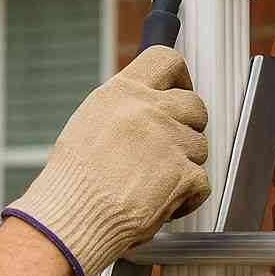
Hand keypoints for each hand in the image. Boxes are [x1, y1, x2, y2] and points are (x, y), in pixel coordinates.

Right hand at [2, 46, 209, 275]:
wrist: (72, 216)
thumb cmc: (73, 179)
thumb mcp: (91, 122)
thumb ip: (126, 107)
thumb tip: (153, 103)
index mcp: (122, 92)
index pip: (166, 59)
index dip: (180, 76)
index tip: (179, 90)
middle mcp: (148, 110)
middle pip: (195, 105)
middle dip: (188, 127)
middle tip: (169, 148)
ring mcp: (169, 140)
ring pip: (199, 147)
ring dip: (184, 165)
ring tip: (152, 183)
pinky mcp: (183, 174)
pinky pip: (201, 182)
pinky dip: (187, 197)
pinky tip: (160, 203)